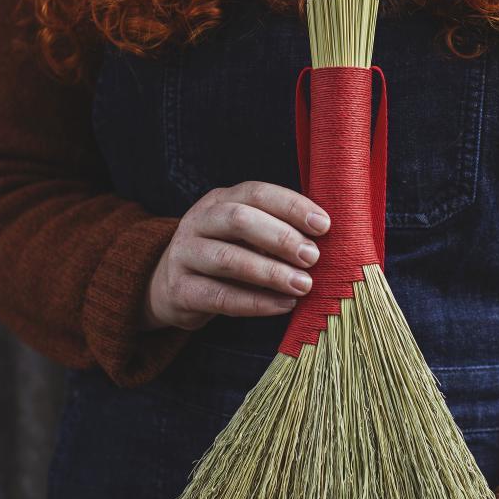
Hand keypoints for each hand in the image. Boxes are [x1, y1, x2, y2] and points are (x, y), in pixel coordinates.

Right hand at [143, 181, 329, 330]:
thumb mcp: (246, 234)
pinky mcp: (180, 290)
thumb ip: (278, 229)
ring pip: (228, 259)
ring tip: (304, 285)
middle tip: (313, 257)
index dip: (292, 206)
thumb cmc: (227, 254)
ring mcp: (185, 254)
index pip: (257, 193)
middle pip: (239, 220)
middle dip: (281, 238)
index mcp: (220, 200)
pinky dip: (256, 302)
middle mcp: (199, 221)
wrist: (171, 286)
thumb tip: (326, 237)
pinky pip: (220, 297)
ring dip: (271, 273)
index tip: (324, 225)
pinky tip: (284, 305)